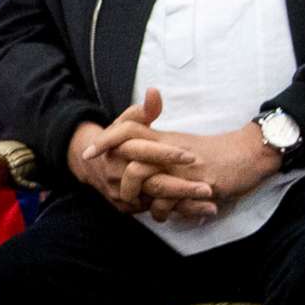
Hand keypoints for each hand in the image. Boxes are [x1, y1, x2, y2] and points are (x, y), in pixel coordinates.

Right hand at [69, 89, 217, 221]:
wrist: (92, 167)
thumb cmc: (116, 142)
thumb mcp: (125, 124)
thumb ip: (142, 111)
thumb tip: (154, 92)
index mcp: (117, 151)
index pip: (143, 152)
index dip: (166, 155)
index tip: (190, 156)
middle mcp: (118, 175)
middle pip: (153, 184)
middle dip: (182, 187)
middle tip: (209, 188)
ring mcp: (123, 194)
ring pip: (157, 202)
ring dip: (185, 205)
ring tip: (212, 204)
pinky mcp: (128, 208)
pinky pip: (156, 212)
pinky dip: (180, 212)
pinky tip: (202, 210)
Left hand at [116, 120, 282, 215]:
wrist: (249, 154)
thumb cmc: (213, 153)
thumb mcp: (181, 145)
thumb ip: (156, 149)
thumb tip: (132, 162)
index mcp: (165, 138)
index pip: (128, 128)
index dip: (106, 139)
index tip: (88, 153)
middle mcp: (170, 150)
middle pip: (131, 152)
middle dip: (113, 171)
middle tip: (109, 190)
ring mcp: (184, 168)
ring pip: (148, 178)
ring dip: (142, 199)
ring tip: (145, 210)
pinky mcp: (201, 184)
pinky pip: (173, 200)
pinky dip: (165, 211)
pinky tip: (167, 216)